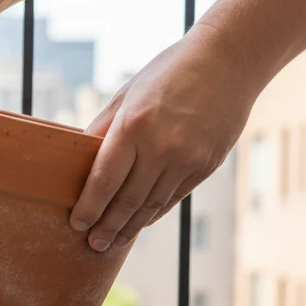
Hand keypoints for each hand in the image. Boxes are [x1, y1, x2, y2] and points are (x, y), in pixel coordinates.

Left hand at [70, 33, 257, 251]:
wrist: (228, 61)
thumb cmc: (170, 72)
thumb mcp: (129, 93)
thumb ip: (104, 128)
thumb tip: (80, 161)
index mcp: (133, 126)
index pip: (104, 180)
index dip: (89, 207)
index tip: (76, 223)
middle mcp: (160, 147)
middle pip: (126, 201)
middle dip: (107, 227)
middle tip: (93, 244)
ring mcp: (186, 160)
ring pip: (151, 205)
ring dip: (130, 228)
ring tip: (114, 242)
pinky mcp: (205, 166)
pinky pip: (173, 198)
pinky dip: (154, 213)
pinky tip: (141, 223)